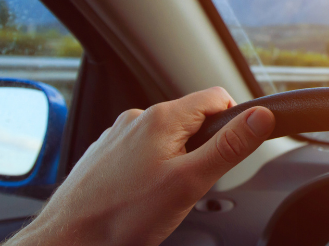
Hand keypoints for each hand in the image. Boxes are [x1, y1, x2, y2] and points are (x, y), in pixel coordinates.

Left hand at [7, 87, 273, 245]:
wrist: (67, 241)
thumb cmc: (123, 217)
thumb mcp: (191, 182)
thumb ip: (230, 147)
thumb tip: (262, 116)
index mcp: (162, 118)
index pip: (217, 97)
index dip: (234, 121)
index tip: (230, 151)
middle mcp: (138, 118)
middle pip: (193, 118)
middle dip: (203, 147)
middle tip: (192, 184)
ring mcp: (118, 136)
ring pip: (167, 137)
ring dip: (177, 159)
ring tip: (163, 195)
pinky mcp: (105, 154)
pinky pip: (142, 151)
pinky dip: (151, 168)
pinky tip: (141, 195)